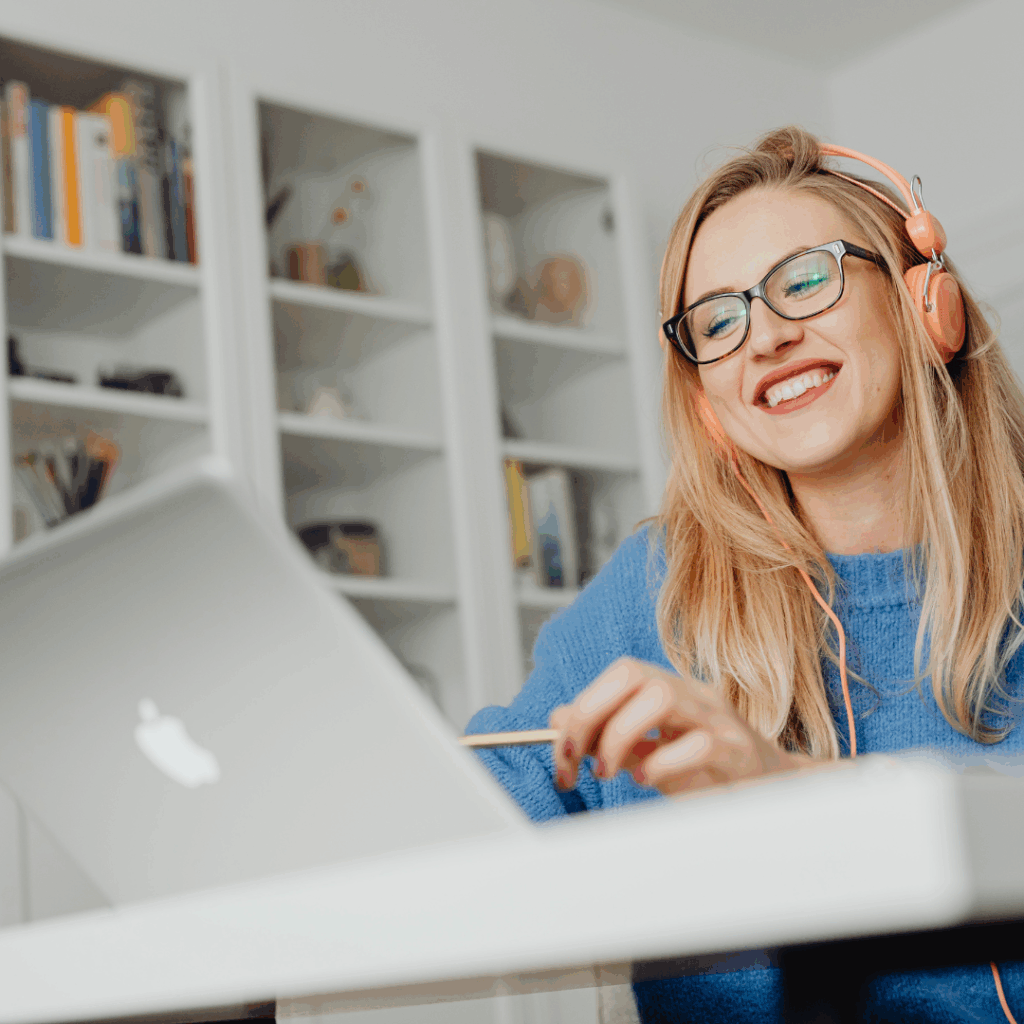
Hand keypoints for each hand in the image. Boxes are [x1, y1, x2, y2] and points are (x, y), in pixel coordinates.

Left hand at [549, 657, 812, 795]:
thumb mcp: (651, 749)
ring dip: (619, 736)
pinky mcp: (738, 754)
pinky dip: (660, 764)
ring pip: (660, 697)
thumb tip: (557, 719)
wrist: (777, 790)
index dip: (581, 708)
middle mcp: (693, 695)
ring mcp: (718, 720)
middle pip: (632, 674)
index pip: (618, 673)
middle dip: (590, 715)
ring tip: (610, 772)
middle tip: (577, 761)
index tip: (562, 753)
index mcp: (671, 688)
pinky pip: (697, 745)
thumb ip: (608, 732)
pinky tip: (646, 780)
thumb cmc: (710, 770)